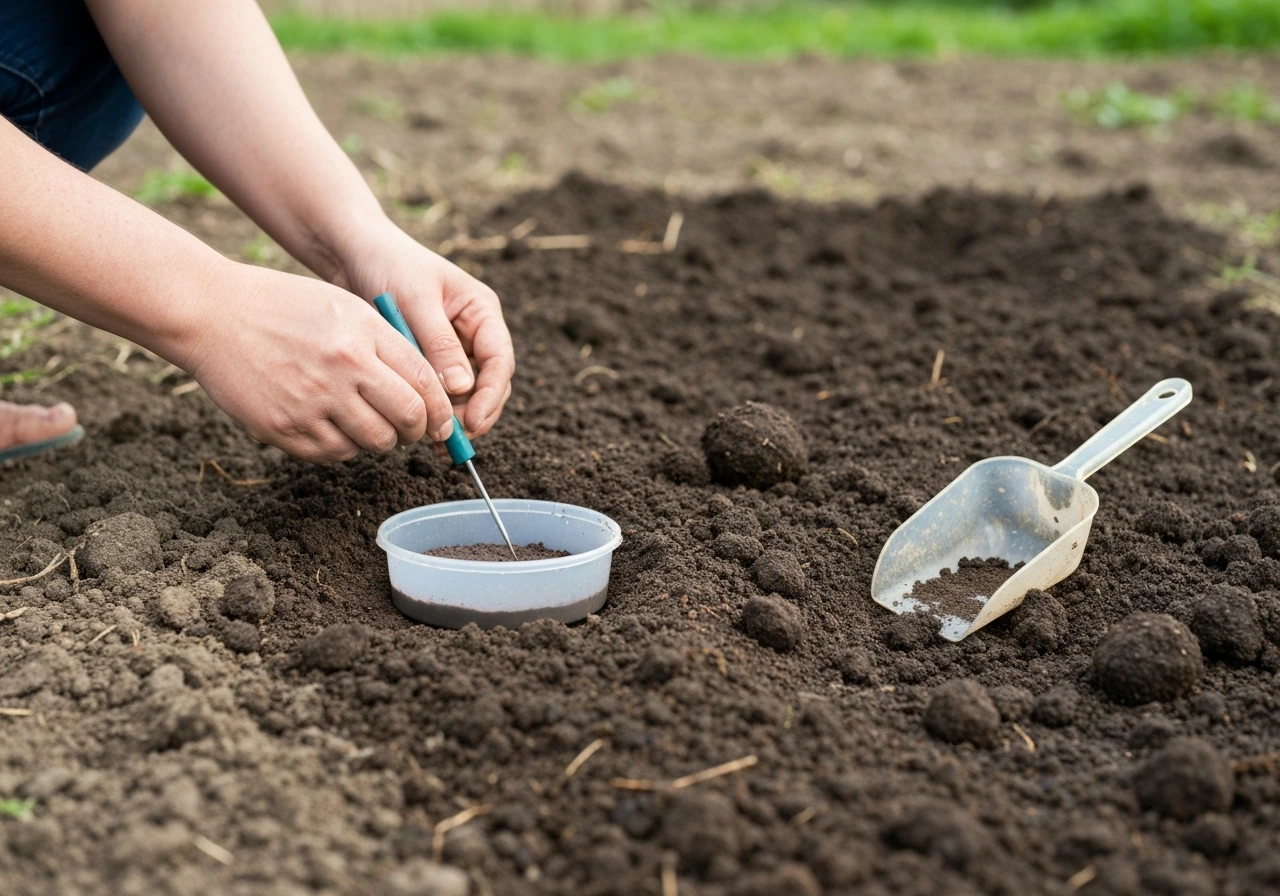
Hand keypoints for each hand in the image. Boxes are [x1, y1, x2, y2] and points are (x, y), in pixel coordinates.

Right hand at [184, 260, 456, 462]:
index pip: (425, 383)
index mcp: (363, 335)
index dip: (441, 409)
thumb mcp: (344, 306)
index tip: (442, 421)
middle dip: (418, 431)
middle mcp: (343, 369)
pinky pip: (334, 453)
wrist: (211, 313)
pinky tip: (334, 426)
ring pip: (373, 443)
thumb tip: (427, 389)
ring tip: (370, 425)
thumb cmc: (283, 306)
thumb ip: (387, 343)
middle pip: (407, 419)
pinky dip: (343, 446)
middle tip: (413, 431)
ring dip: (380, 440)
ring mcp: (313, 402)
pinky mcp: (285, 428)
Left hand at [327, 222, 514, 438]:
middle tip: (450, 438)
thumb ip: (438, 344)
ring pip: (467, 394)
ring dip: (454, 417)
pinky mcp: (428, 360)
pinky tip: (420, 431)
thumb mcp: (415, 300)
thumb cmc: (387, 264)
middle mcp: (473, 333)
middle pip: (489, 383)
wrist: (353, 252)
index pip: (500, 359)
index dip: (491, 395)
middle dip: (475, 413)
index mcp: (481, 311)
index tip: (472, 422)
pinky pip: (440, 392)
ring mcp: (452, 348)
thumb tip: (462, 388)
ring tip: (433, 440)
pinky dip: (434, 411)